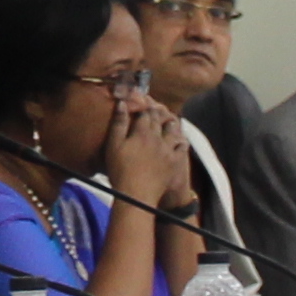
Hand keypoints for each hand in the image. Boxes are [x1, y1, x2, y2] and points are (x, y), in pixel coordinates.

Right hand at [109, 92, 198, 218]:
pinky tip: (179, 139)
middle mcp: (158, 137)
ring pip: (173, 130)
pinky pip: (182, 146)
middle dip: (157, 111)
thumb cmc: (120, 170)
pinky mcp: (175, 161)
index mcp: (142, 132)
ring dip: (170, 123)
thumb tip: (122, 103)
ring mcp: (168, 149)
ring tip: (168, 120)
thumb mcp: (114, 145)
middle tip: (155, 107)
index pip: (146, 113)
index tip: (143, 101)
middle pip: (160, 119)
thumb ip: (118, 123)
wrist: (137, 194)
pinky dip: (181, 140)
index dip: (145, 105)